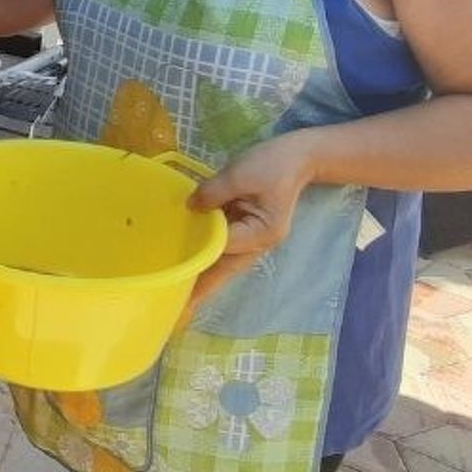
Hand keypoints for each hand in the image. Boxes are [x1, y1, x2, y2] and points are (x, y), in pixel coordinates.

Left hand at [183, 133, 317, 309]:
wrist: (299, 157)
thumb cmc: (273, 164)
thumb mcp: (241, 172)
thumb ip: (213, 191)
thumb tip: (189, 208)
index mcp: (261, 232)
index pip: (221, 247)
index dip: (196, 257)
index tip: (172, 275)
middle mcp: (257, 244)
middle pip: (223, 270)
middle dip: (200, 291)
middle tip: (176, 314)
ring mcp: (252, 241)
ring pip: (222, 266)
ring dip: (201, 281)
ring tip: (177, 301)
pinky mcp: (245, 232)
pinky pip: (221, 251)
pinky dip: (205, 262)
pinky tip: (189, 270)